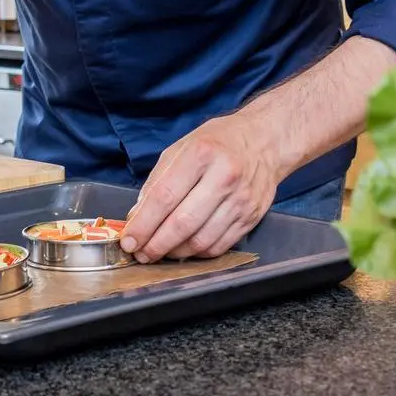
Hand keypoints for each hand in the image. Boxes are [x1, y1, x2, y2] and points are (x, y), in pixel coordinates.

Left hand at [119, 111, 283, 262]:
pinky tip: (185, 248)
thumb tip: (137, 217)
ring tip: (161, 251)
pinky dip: (197, 253)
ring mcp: (241, 199)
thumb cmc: (219, 142)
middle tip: (141, 253)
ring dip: (175, 252)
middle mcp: (224, 176)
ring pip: (201, 241)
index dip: (143, 224)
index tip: (129, 240)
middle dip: (156, 245)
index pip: (165, 197)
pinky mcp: (252, 217)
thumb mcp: (182, 147)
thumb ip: (157, 181)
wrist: (265, 141)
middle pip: (182, 223)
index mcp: (201, 153)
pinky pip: (219, 246)